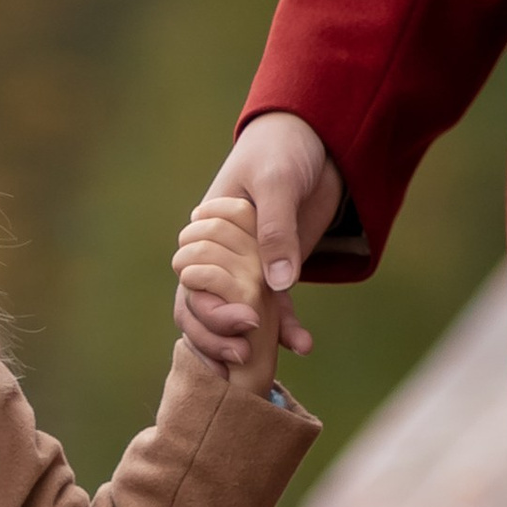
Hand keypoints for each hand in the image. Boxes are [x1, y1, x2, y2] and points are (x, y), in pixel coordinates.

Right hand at [174, 113, 344, 377]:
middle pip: (204, 308)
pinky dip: (287, 328)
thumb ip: (275, 230)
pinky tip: (303, 346)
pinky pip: (277, 308)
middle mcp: (221, 255)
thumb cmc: (282, 150)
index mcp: (206, 232)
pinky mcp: (277, 272)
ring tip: (262, 367)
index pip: (190, 282)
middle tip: (241, 356)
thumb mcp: (277, 183)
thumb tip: (277, 285)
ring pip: (236, 316)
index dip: (205, 310)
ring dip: (248, 342)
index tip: (238, 323)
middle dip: (217, 337)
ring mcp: (248, 266)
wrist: (316, 140)